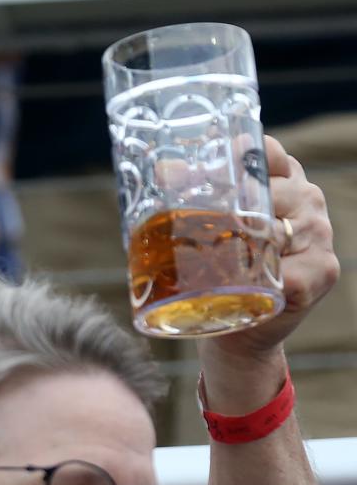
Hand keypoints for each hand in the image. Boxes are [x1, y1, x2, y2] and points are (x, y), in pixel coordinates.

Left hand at [200, 135, 338, 368]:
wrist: (236, 332)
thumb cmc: (220, 274)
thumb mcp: (211, 229)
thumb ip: (195, 197)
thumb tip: (163, 171)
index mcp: (285, 182)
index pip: (269, 153)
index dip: (238, 158)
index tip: (206, 173)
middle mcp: (308, 202)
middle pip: (271, 190)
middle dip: (231, 203)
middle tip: (196, 221)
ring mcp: (319, 235)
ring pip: (277, 229)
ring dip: (243, 244)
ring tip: (215, 256)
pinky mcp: (321, 272)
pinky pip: (287, 271)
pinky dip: (261, 279)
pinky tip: (243, 285)